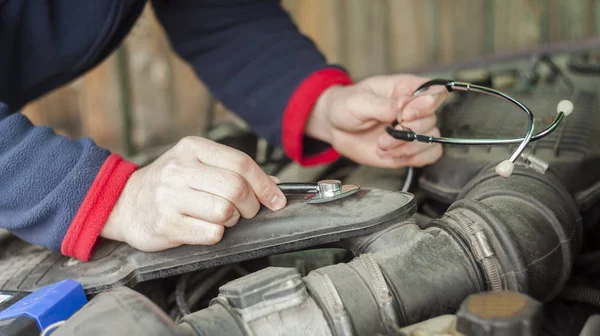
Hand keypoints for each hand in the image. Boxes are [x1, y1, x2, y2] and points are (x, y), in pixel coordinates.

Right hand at [101, 136, 285, 251]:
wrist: (123, 203)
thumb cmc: (169, 184)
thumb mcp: (197, 165)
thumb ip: (234, 171)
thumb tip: (274, 185)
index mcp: (193, 148)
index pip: (241, 163)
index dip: (265, 185)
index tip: (276, 200)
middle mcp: (180, 169)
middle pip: (237, 188)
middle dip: (251, 205)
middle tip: (247, 212)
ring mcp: (170, 196)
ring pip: (226, 211)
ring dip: (233, 220)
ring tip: (221, 217)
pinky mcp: (166, 224)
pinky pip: (211, 233)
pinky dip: (217, 234)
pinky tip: (205, 227)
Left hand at [306, 74, 447, 167]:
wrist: (335, 127)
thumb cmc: (346, 106)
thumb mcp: (358, 102)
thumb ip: (382, 105)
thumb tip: (403, 107)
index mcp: (406, 88)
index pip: (435, 92)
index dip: (426, 105)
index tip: (405, 115)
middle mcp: (414, 109)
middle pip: (432, 119)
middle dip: (408, 132)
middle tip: (384, 137)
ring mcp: (413, 129)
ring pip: (431, 141)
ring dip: (407, 149)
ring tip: (381, 147)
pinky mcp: (409, 148)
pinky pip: (428, 156)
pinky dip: (413, 159)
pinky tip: (391, 156)